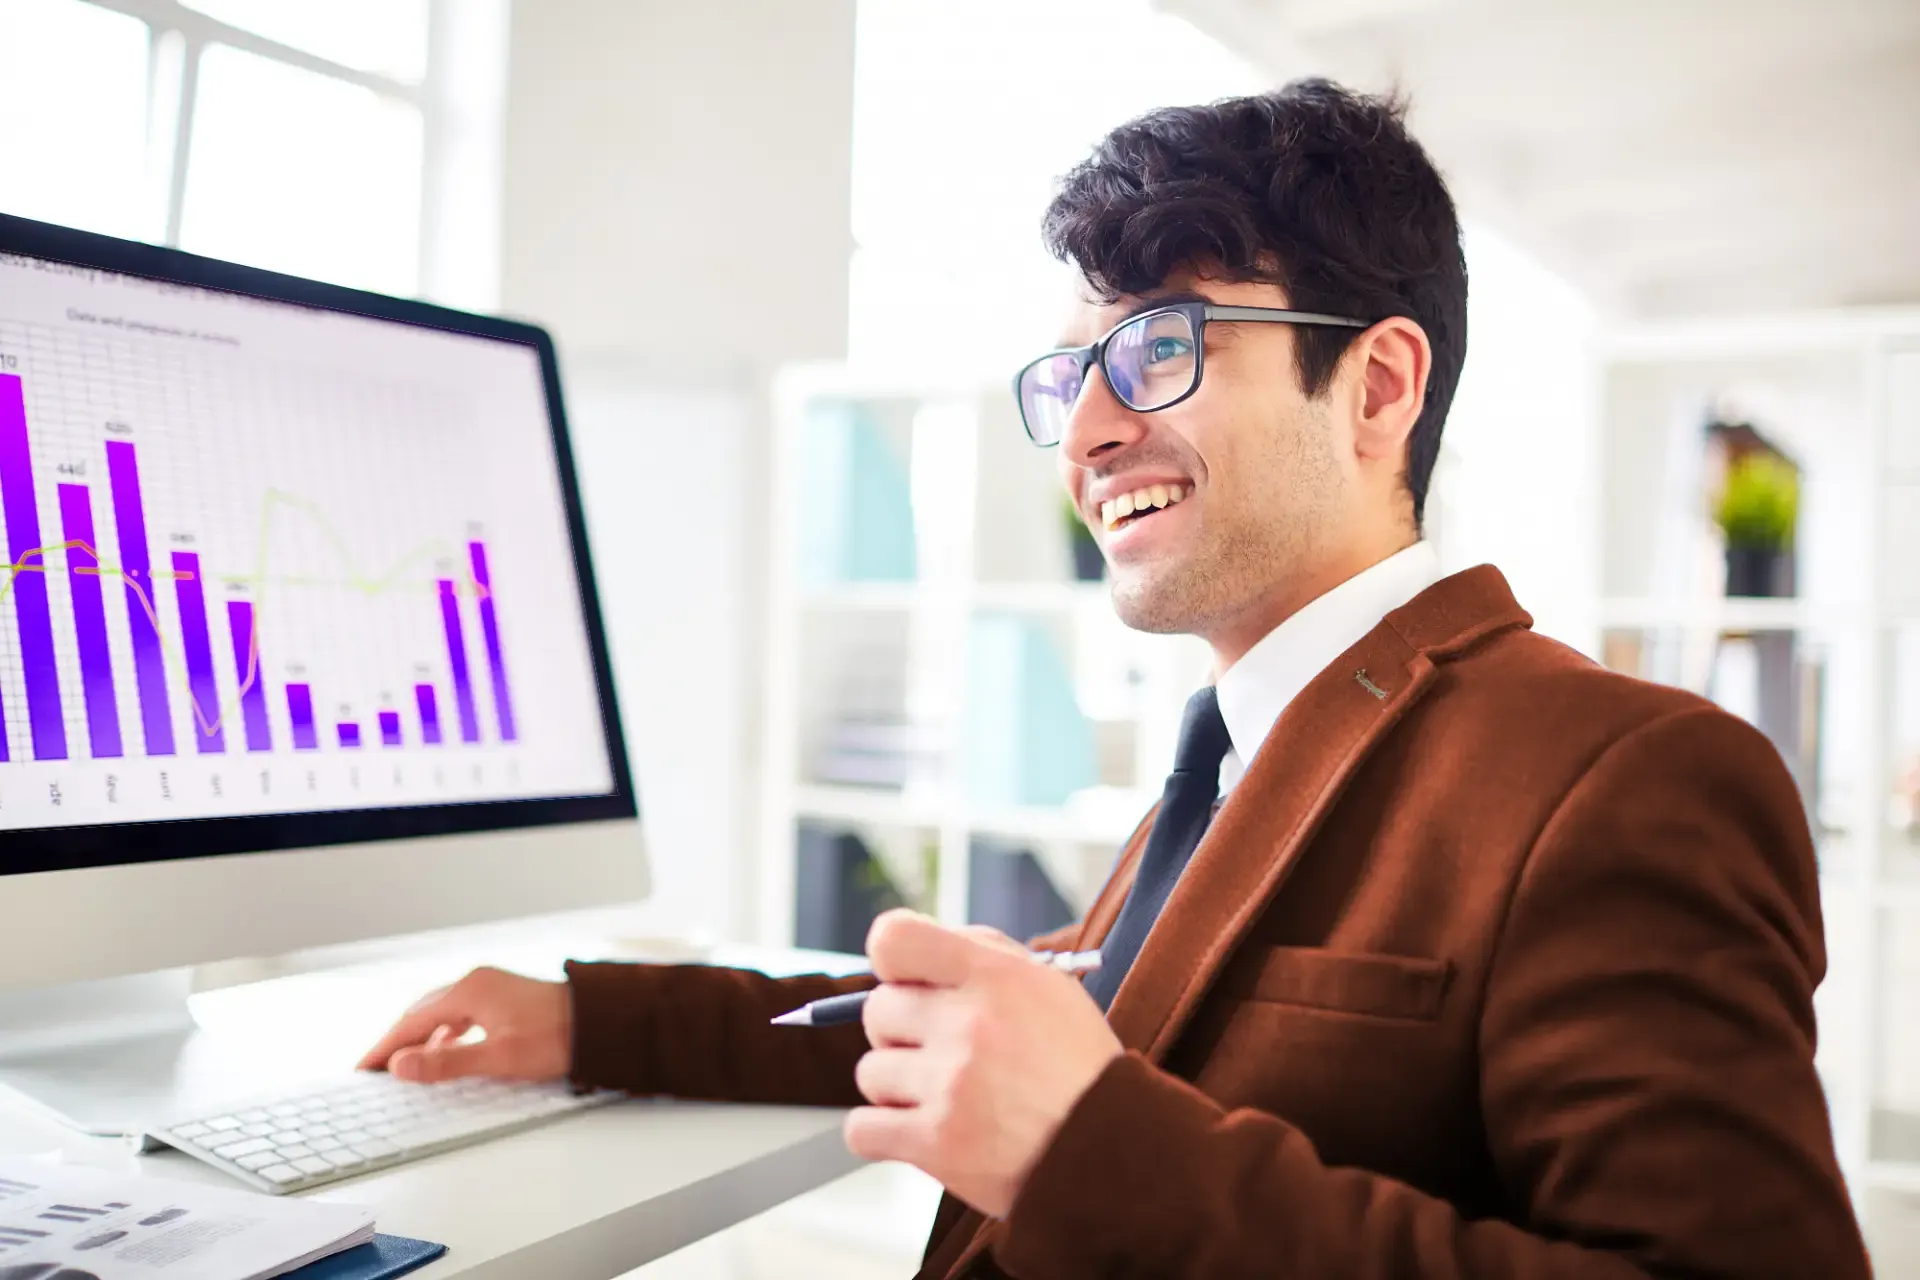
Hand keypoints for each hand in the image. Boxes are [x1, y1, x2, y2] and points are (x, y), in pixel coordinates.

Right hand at [357, 966, 571, 1083]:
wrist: (599, 1022)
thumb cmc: (556, 1037)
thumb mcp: (498, 1057)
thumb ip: (446, 1062)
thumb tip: (400, 1066)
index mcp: (470, 991)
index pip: (412, 1020)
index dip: (385, 1047)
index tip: (363, 1069)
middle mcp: (476, 982)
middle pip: (422, 1013)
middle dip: (397, 1041)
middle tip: (374, 1069)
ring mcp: (490, 987)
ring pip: (441, 1013)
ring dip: (420, 1037)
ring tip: (403, 1065)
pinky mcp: (502, 996)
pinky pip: (460, 1014)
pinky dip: (443, 1033)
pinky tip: (444, 1051)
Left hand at [844, 910, 1122, 1217]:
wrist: (1111, 1152)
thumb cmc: (1075, 1066)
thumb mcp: (1048, 986)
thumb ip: (981, 955)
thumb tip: (911, 953)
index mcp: (996, 976)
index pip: (894, 940)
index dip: (891, 962)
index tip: (905, 981)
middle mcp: (968, 1024)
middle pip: (877, 1010)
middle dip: (901, 1030)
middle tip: (940, 1051)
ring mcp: (950, 1086)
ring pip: (870, 1072)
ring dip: (897, 1087)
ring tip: (945, 1097)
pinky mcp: (936, 1144)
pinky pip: (861, 1129)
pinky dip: (881, 1133)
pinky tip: (919, 1130)